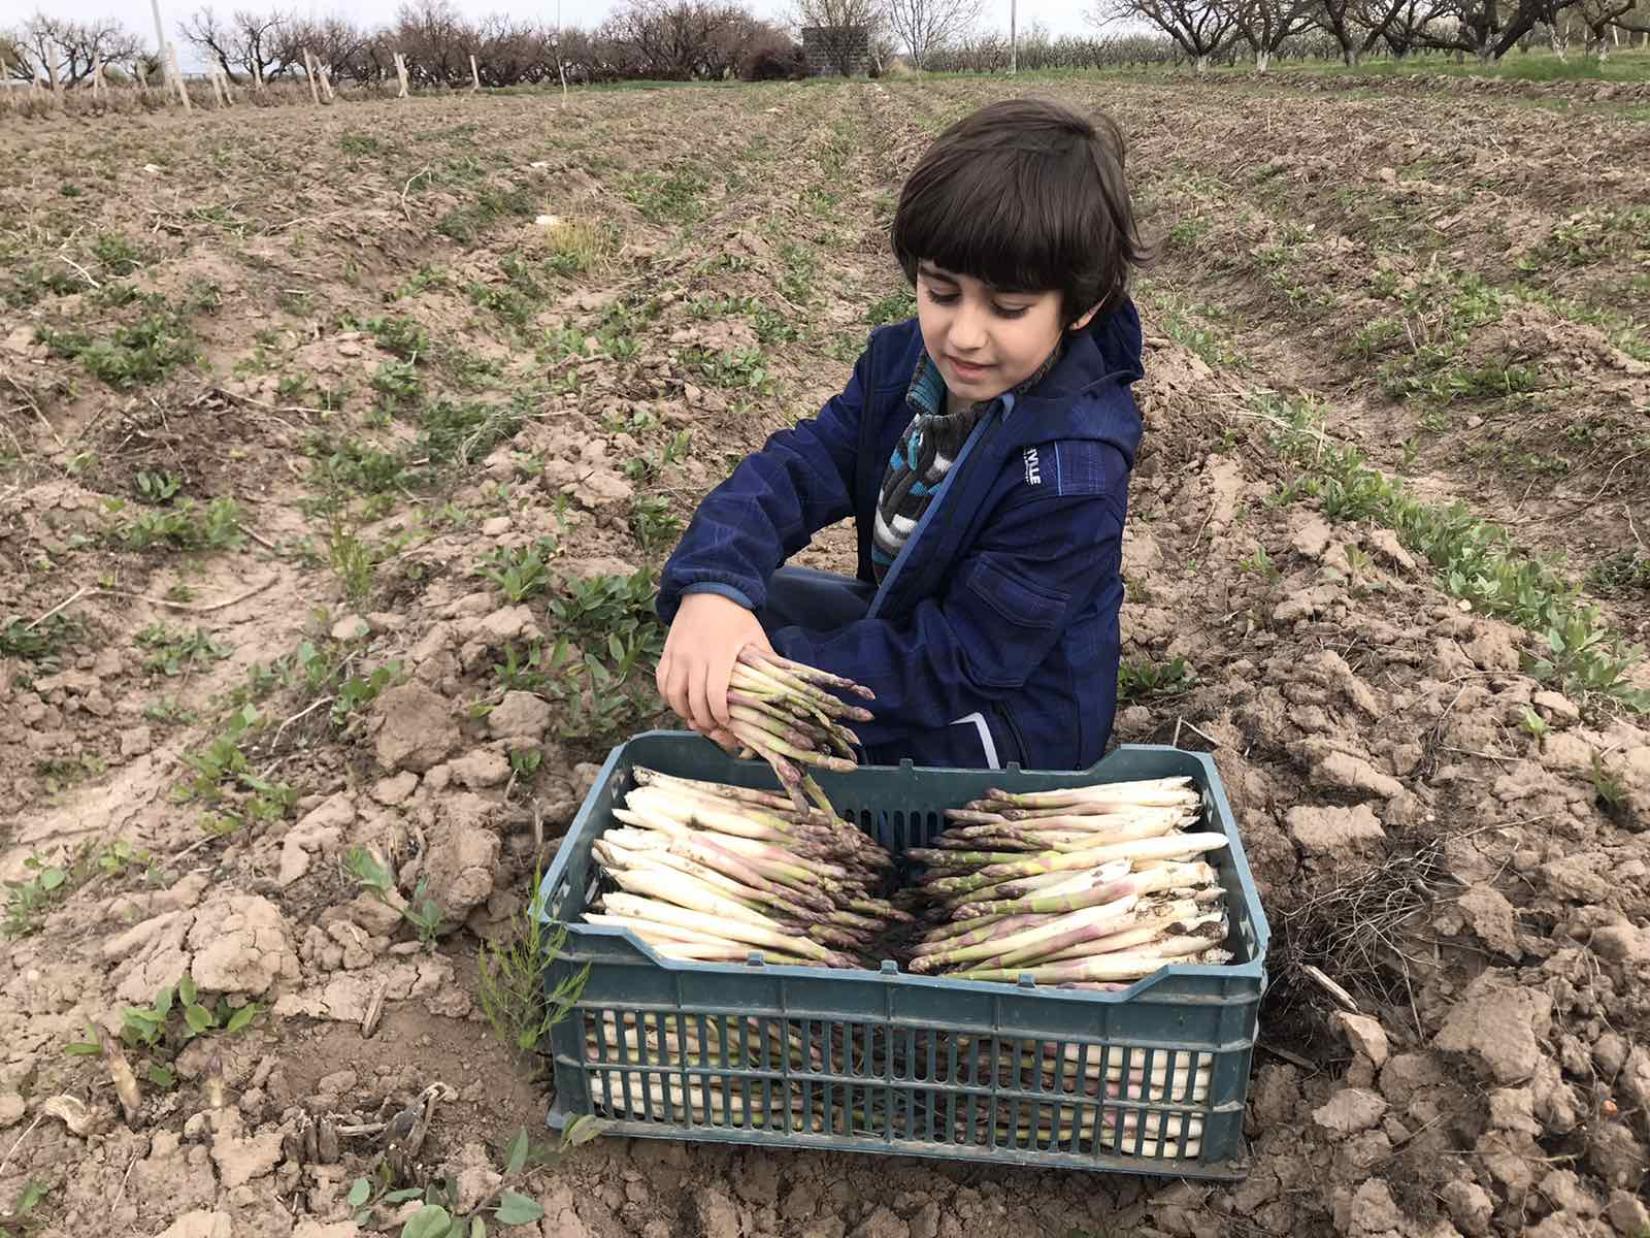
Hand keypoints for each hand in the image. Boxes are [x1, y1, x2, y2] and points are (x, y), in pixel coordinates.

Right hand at [656, 592, 771, 750]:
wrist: (708, 591)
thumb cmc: (735, 616)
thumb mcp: (756, 636)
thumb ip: (767, 660)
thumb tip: (783, 684)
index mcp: (719, 656)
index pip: (715, 695)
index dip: (720, 715)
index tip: (728, 724)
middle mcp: (695, 658)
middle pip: (694, 701)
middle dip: (704, 721)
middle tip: (714, 728)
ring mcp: (677, 656)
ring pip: (673, 695)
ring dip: (684, 712)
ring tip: (696, 718)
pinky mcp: (666, 653)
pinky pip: (661, 683)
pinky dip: (668, 698)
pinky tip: (680, 702)